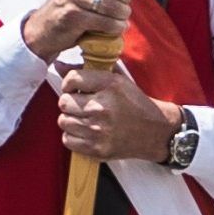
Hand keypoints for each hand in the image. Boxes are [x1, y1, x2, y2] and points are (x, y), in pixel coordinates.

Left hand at [56, 61, 182, 165]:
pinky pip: (67, 140)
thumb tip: (57, 65)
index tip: (75, 89)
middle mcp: (102, 107)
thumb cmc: (135, 104)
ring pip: (63, 121)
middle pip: (64, 102)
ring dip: (71, 119)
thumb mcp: (117, 80)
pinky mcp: (96, 148)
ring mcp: (98, 130)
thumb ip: (89, 72)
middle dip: (70, 103)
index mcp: (110, 85)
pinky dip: (73, 136)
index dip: (69, 84)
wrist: (155, 131)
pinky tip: (86, 132)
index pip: (72, 79)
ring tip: (85, 119)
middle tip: (81, 105)